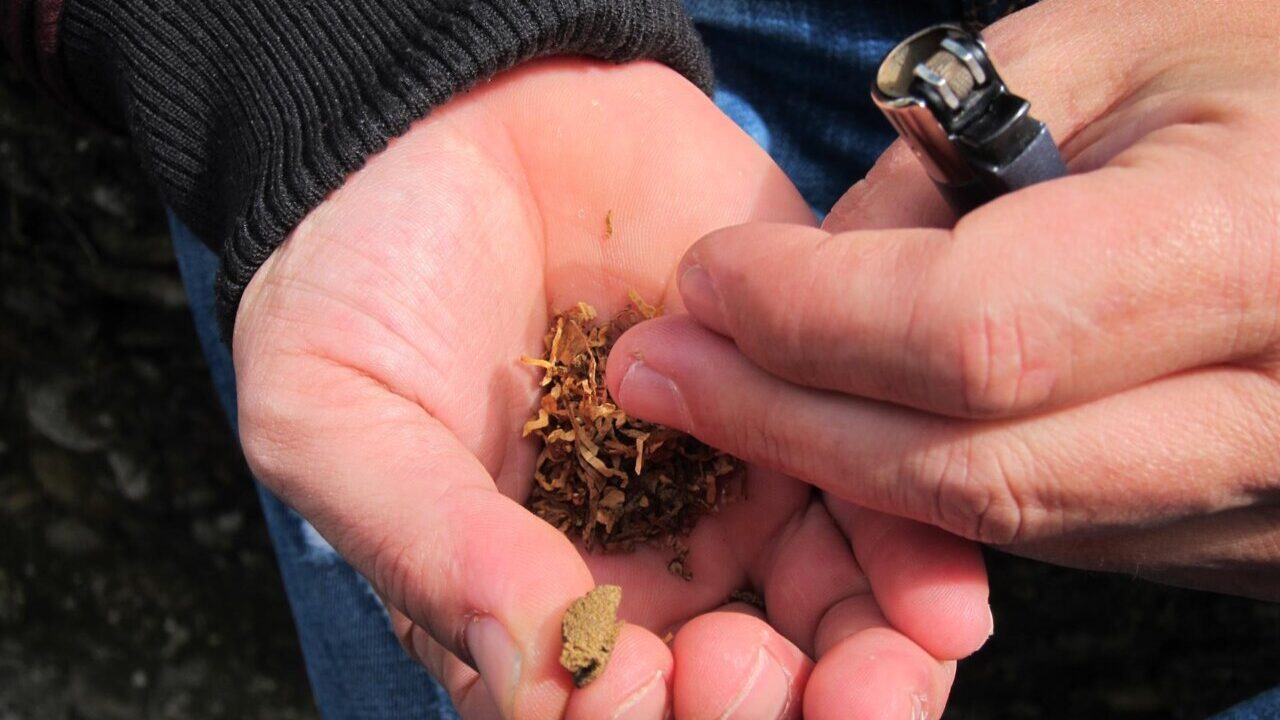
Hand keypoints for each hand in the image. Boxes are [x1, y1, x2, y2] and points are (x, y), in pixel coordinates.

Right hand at [233, 60, 989, 718]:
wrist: (459, 116)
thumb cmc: (364, 273)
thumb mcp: (337, 417)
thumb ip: (430, 545)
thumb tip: (536, 668)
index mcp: (526, 593)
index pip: (599, 708)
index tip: (637, 686)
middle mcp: (642, 562)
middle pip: (731, 692)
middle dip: (760, 713)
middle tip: (748, 676)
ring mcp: (732, 486)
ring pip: (828, 628)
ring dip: (868, 677)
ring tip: (880, 673)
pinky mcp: (804, 402)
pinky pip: (883, 507)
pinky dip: (919, 566)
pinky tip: (940, 604)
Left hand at [607, 0, 1279, 600]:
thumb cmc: (1257, 63)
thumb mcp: (1095, 54)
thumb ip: (931, 180)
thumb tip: (799, 295)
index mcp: (1253, 253)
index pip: (975, 335)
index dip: (811, 317)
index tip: (708, 280)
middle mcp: (1279, 418)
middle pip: (973, 470)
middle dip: (785, 423)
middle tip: (662, 376)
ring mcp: (1271, 504)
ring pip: (1003, 523)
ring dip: (845, 467)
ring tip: (731, 398)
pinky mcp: (1249, 538)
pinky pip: (1057, 534)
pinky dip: (936, 486)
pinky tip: (857, 426)